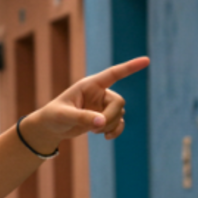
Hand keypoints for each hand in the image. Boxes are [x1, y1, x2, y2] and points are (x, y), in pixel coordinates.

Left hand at [24, 56, 149, 151]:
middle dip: (110, 117)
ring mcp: (103, 105)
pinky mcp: (104, 117)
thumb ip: (82, 117)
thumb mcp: (64, 116)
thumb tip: (101, 122)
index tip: (146, 60)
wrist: (51, 128)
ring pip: (120, 114)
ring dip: (109, 125)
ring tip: (92, 131)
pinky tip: (107, 137)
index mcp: (90, 85)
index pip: (113, 74)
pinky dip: (115, 131)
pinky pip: (119, 123)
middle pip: (119, 102)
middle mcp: (99, 93)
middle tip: (95, 128)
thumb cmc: (53, 116)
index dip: (130, 67)